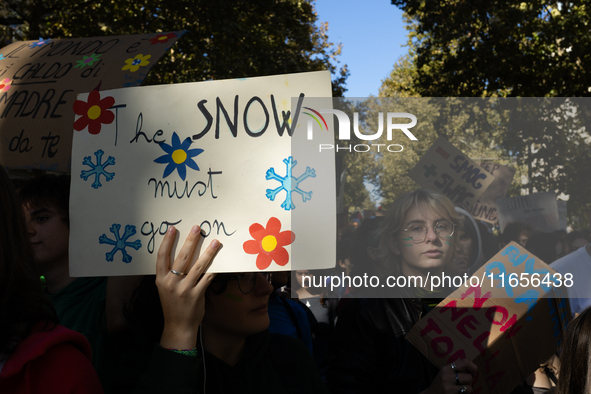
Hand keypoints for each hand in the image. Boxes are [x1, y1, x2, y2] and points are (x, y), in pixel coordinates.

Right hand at [155, 225, 219, 349]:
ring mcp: (184, 289)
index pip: (162, 256)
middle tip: (197, 228)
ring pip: (197, 266)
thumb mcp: (165, 288)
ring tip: (214, 242)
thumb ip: (171, 274)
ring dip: (207, 253)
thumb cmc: (173, 305)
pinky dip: (213, 269)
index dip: (167, 241)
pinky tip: (220, 261)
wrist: (178, 326)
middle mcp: (171, 283)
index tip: (172, 228)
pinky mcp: (196, 295)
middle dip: (190, 241)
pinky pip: (207, 278)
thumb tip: (184, 254)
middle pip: (181, 257)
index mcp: (161, 279)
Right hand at [422, 359, 476, 393]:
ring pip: (469, 386)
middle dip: (470, 382)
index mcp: (445, 368)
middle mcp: (446, 375)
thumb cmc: (440, 386)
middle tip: (465, 384)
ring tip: (462, 390)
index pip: (464, 362)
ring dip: (468, 389)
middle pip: (469, 376)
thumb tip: (471, 368)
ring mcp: (447, 385)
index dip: (473, 367)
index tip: (474, 372)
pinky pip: (466, 392)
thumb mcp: (444, 374)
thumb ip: (454, 370)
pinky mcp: (449, 392)